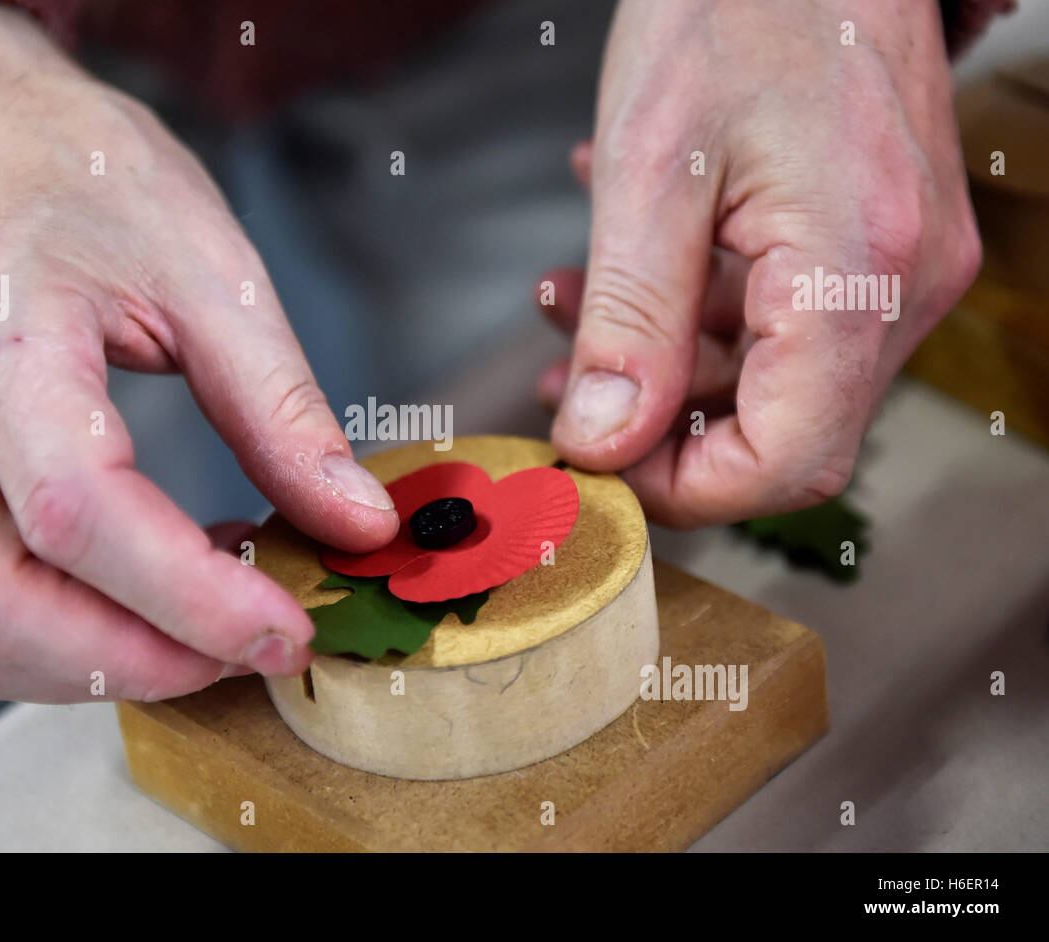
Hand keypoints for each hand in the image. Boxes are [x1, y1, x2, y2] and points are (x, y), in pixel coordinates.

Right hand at [0, 4, 396, 701]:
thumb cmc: (87, 181)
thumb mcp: (213, 271)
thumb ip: (283, 409)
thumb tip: (357, 524)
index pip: (75, 507)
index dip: (189, 595)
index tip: (286, 627)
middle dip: (139, 659)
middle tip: (251, 647)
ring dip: (91, 668)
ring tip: (199, 627)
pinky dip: (48, 652)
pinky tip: (131, 612)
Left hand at [541, 0, 980, 526]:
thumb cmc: (738, 7)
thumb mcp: (649, 170)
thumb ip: (629, 320)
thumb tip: (602, 438)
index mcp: (855, 273)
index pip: (790, 460)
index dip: (685, 488)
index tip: (598, 463)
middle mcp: (900, 285)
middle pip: (783, 432)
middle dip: (656, 425)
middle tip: (562, 387)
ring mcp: (896, 266)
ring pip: (773, 381)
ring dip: (660, 365)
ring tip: (567, 308)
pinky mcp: (871, 245)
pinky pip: (783, 324)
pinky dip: (696, 317)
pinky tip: (619, 272)